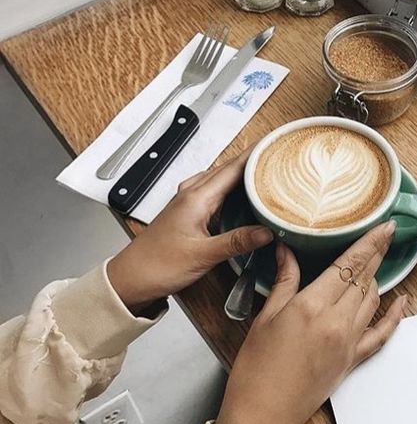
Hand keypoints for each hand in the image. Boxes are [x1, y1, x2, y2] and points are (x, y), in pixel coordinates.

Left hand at [107, 153, 272, 312]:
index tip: (274, 144)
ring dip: (241, 174)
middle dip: (252, 161)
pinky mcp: (187, 214)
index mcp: (196, 198)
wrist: (130, 279)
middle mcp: (191, 195)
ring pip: (220, 180)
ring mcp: (187, 203)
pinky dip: (229, 189)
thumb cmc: (157, 265)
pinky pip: (213, 192)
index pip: (232, 168)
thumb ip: (236, 242)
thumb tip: (266, 232)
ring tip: (263, 175)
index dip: (255, 155)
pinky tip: (238, 198)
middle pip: (227, 170)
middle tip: (277, 158)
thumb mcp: (203, 255)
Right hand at [216, 222, 406, 423]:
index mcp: (312, 306)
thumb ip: (283, 280)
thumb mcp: (265, 316)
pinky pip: (382, 333)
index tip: (383, 225)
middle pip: (364, 278)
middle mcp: (336, 322)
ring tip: (374, 261)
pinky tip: (402, 301)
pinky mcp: (352, 360)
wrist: (262, 415)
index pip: (348, 264)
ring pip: (372, 299)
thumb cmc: (255, 370)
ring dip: (375, 277)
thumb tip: (286, 250)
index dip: (369, 242)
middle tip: (386, 233)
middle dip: (377, 253)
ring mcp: (348, 342)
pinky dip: (394, 315)